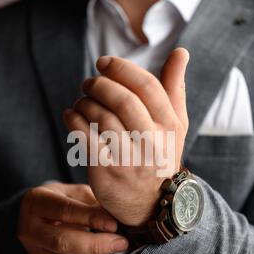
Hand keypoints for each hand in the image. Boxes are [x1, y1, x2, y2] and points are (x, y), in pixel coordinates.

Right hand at [17, 182, 128, 253]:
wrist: (37, 219)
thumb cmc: (61, 200)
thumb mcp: (73, 192)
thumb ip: (91, 202)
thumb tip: (117, 216)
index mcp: (36, 202)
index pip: (64, 211)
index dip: (91, 218)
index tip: (113, 224)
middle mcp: (30, 229)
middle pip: (64, 241)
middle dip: (97, 244)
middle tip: (121, 242)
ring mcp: (35, 252)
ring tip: (119, 250)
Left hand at [64, 48, 188, 225]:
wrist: (148, 203)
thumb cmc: (159, 155)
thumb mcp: (175, 125)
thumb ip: (175, 88)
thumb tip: (181, 51)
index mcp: (169, 126)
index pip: (147, 87)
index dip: (122, 68)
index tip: (104, 62)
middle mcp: (151, 143)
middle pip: (122, 101)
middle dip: (100, 84)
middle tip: (89, 82)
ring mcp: (128, 159)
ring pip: (101, 118)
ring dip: (85, 102)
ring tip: (82, 101)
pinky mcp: (105, 171)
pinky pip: (84, 137)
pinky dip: (73, 120)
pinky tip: (71, 115)